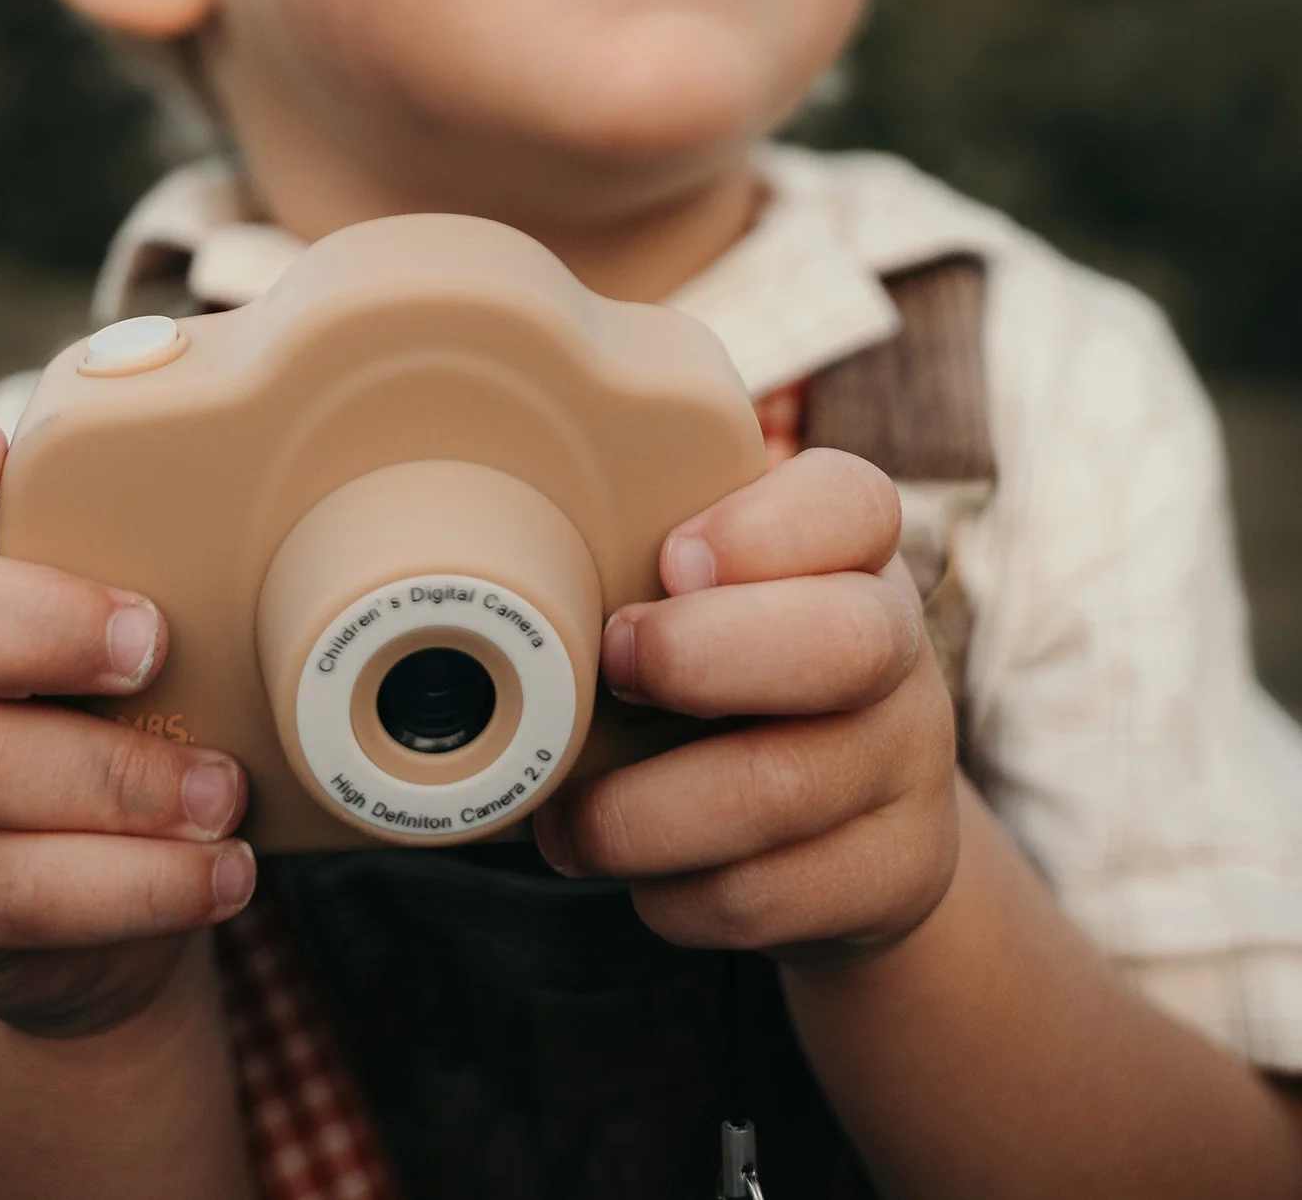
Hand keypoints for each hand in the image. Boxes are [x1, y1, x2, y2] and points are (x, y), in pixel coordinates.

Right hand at [0, 418, 256, 1036]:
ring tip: (224, 791)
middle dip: (35, 625)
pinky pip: (18, 892)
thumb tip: (293, 499)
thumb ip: (163, 556)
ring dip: (113, 779)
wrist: (113, 892)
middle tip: (152, 643)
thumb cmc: (131, 711)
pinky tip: (219, 872)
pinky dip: (136, 884)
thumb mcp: (137, 619)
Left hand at [532, 447, 958, 961]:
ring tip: (568, 816)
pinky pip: (764, 895)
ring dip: (638, 813)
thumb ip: (639, 549)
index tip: (668, 561)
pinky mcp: (896, 873)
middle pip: (845, 644)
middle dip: (697, 659)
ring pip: (778, 792)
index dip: (759, 532)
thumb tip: (489, 534)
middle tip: (610, 671)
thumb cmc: (732, 672)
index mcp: (850, 551)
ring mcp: (909, 764)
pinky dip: (672, 893)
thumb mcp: (707, 595)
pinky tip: (645, 871)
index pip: (851, 503)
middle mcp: (898, 646)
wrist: (848, 822)